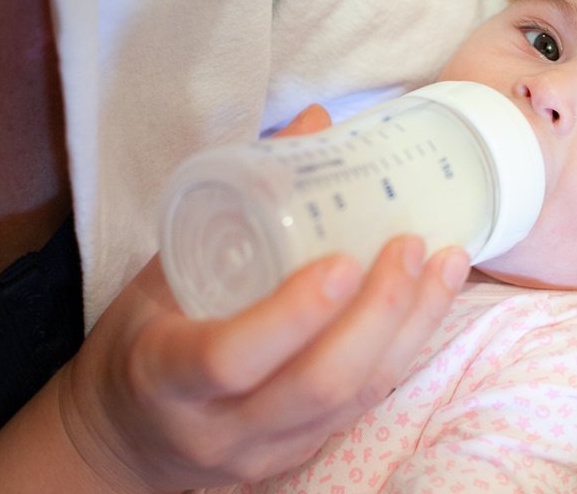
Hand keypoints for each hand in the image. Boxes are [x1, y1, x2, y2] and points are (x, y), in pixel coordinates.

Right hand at [0, 105, 470, 492]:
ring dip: (410, 328)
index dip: (293, 313)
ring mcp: (266, 448)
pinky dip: (405, 349)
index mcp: (165, 374)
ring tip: (447, 263)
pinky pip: (364, 406)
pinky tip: (432, 302)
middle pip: (317, 383)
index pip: (231, 356)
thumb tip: (312, 124)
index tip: (344, 261)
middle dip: (379, 312)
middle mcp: (219, 425)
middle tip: (409, 246)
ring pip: (354, 399)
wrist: (129, 438)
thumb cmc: (140, 342)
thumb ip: (229, 206)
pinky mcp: (301, 453)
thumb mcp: (159, 275)